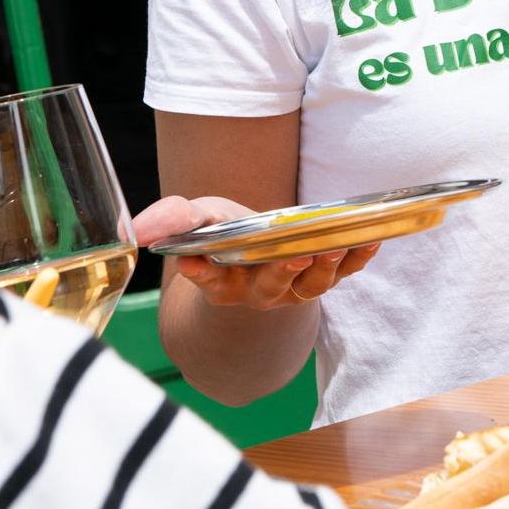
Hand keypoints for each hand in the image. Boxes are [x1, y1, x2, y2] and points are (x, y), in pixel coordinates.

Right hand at [132, 194, 380, 310]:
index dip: (203, 276)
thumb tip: (138, 229)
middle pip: (268, 289)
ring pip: (309, 286)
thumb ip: (173, 219)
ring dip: (324, 268)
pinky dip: (357, 258)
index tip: (195, 263)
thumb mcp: (196, 218)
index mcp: (221, 282)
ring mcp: (292, 287)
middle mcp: (257, 291)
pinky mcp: (322, 275)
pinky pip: (343, 272)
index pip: (210, 284)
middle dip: (279, 273)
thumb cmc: (221, 231)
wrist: (251, 247)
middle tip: (293, 257)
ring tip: (334, 247)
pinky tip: (370, 239)